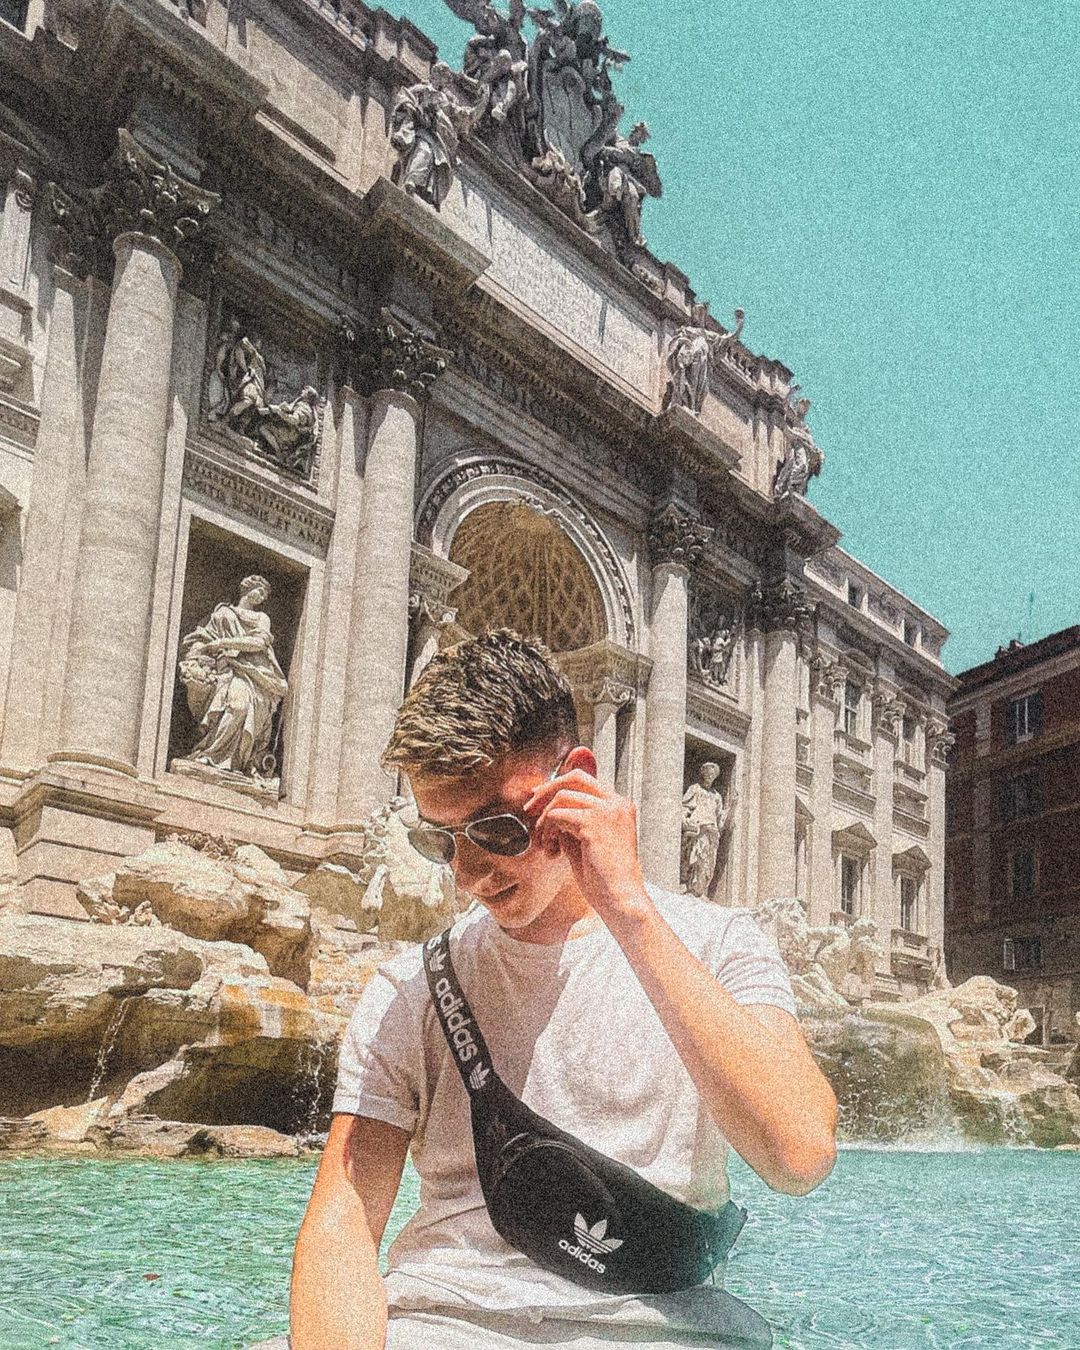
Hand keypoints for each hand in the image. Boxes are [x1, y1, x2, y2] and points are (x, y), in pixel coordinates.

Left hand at [522, 768, 647, 925]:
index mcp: (619, 807)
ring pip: (562, 796)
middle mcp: (616, 803)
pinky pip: (558, 814)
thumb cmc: (606, 880)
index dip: (557, 787)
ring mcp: (607, 810)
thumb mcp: (587, 843)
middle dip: (546, 791)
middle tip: (529, 810)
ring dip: (545, 818)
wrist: (620, 900)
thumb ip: (573, 823)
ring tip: (545, 843)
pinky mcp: (594, 822)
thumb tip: (550, 812)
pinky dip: (548, 830)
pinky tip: (551, 850)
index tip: (538, 800)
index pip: (584, 781)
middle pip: (573, 778)